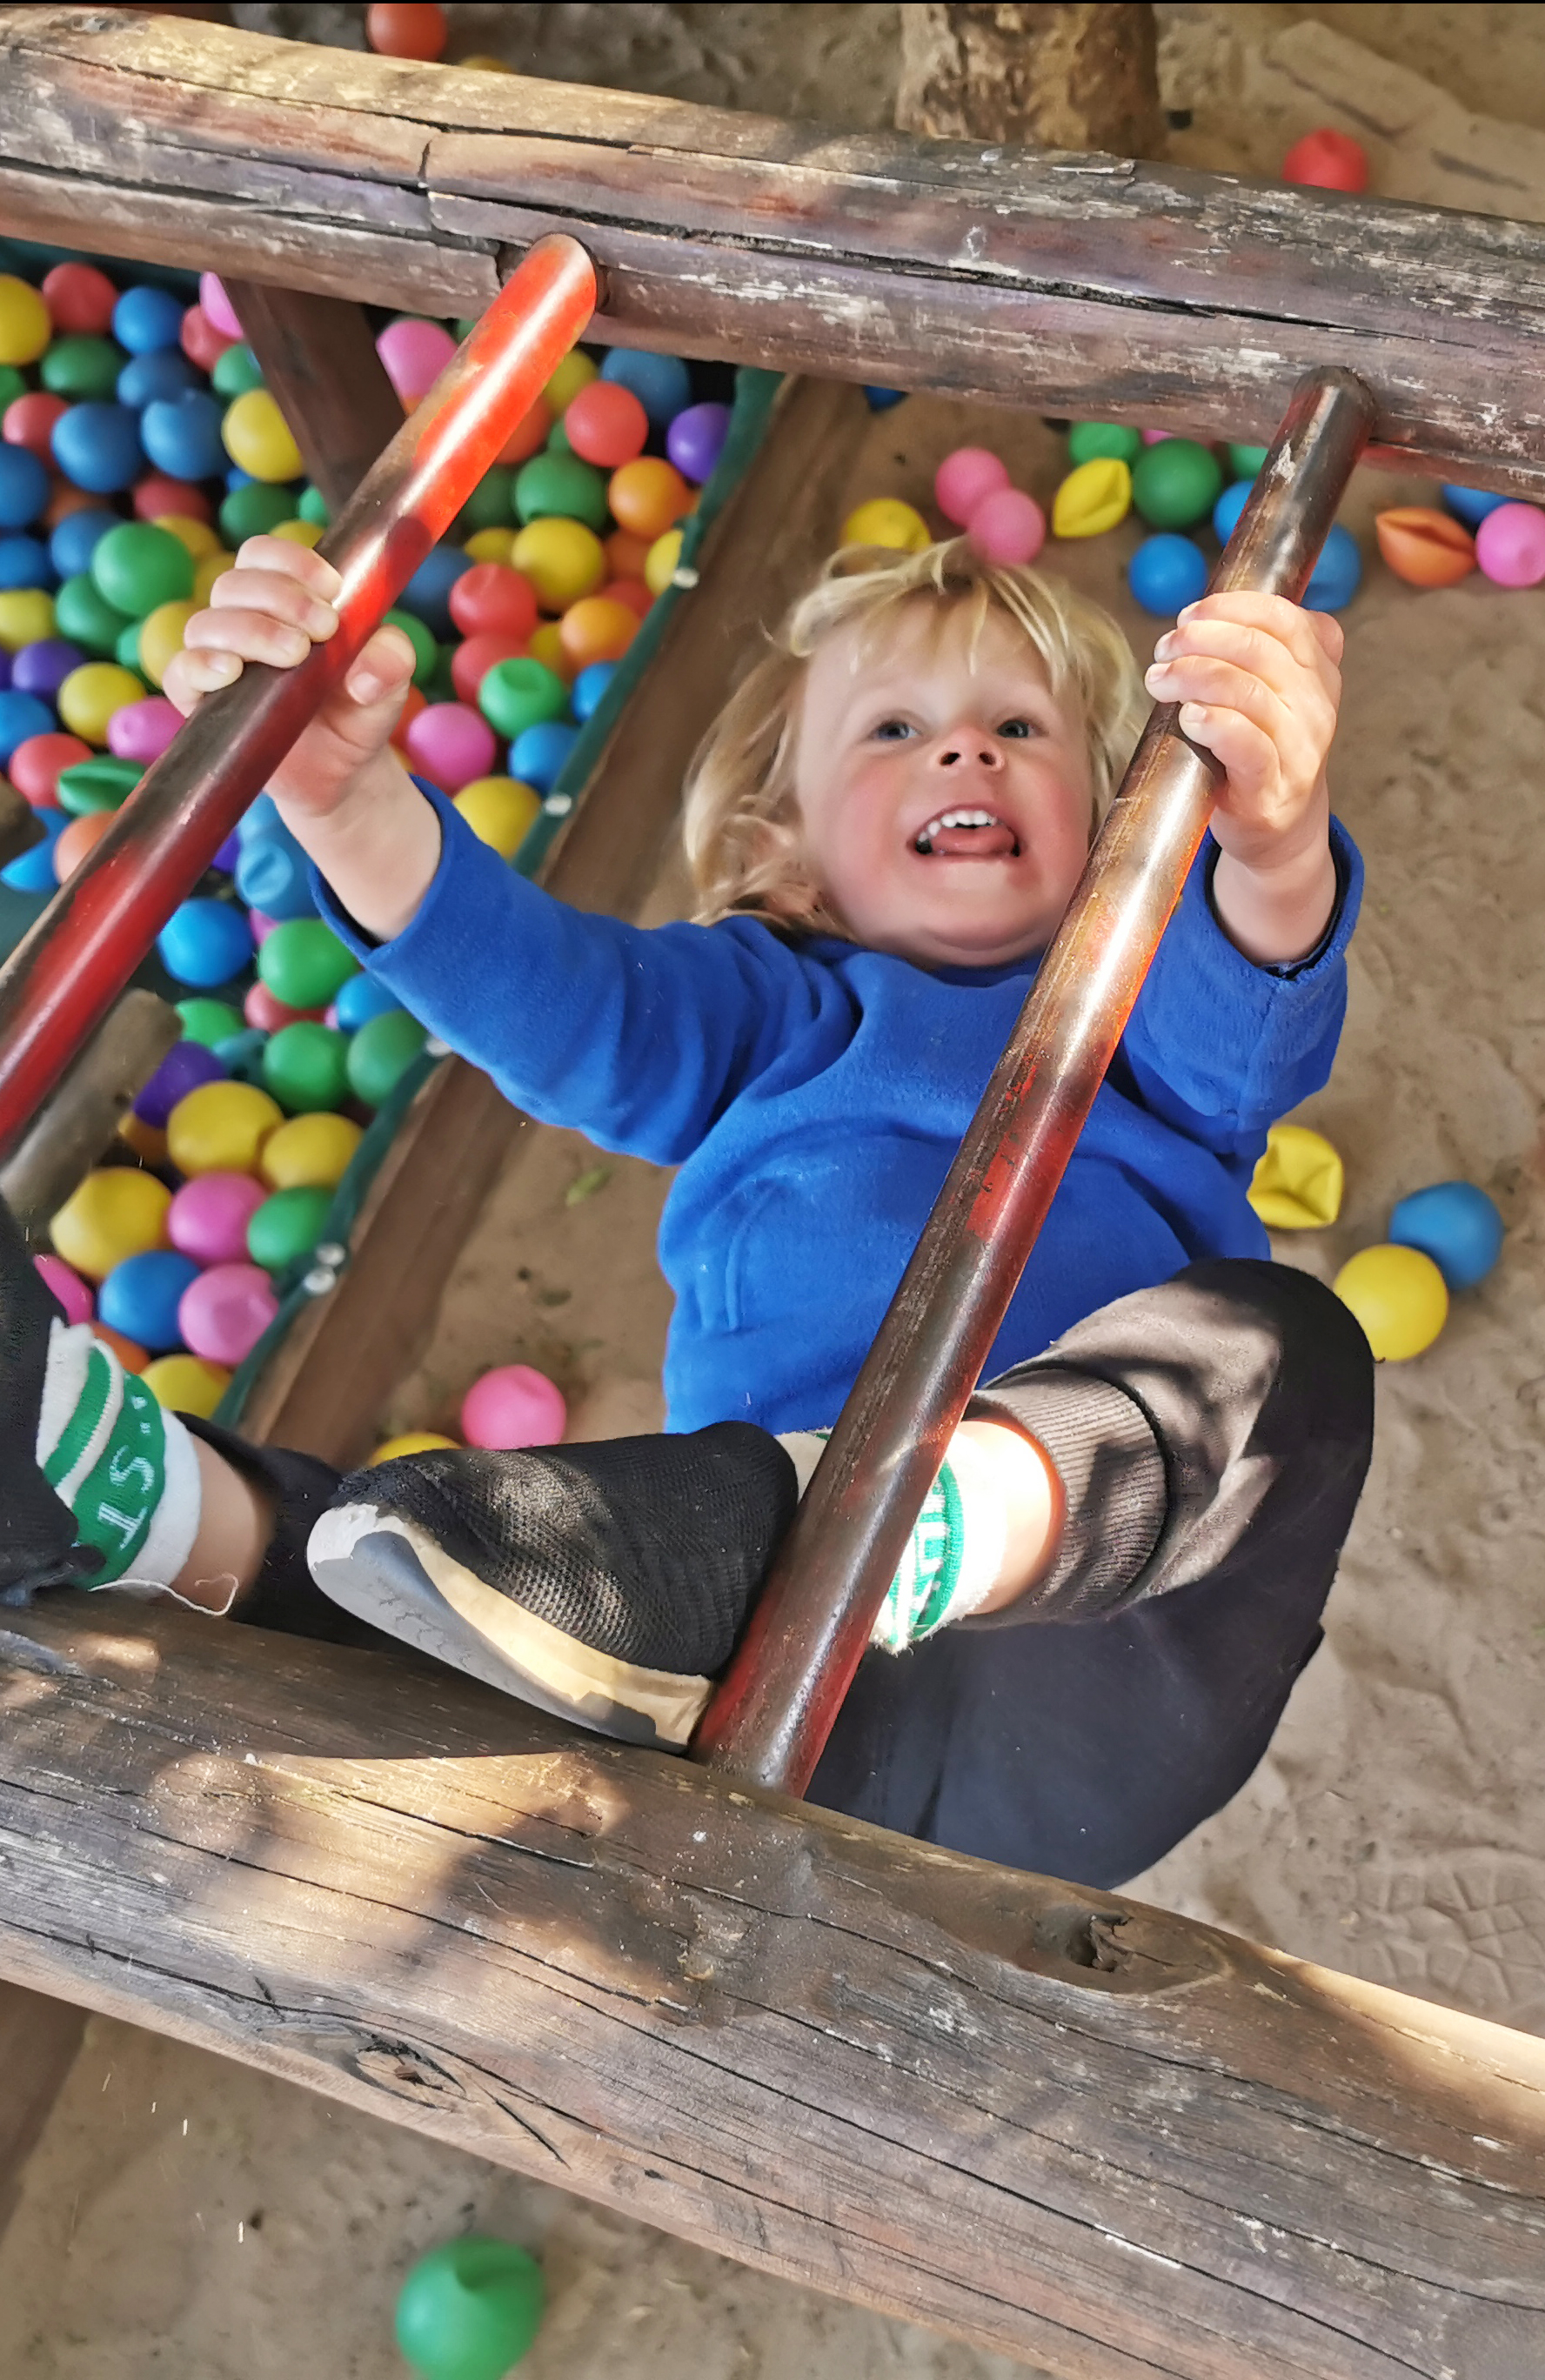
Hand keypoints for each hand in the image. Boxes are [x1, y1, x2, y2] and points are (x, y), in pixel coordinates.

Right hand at [163, 536, 415, 822]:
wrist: (344, 769)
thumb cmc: (360, 709)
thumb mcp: (390, 681)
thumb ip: (390, 660)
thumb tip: (366, 672)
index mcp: (282, 598)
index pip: (264, 555)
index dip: (291, 561)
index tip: (332, 588)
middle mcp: (243, 620)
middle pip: (234, 584)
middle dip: (280, 597)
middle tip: (323, 629)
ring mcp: (218, 659)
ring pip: (206, 624)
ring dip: (249, 630)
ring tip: (294, 655)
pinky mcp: (200, 701)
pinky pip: (181, 673)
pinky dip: (200, 666)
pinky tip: (231, 672)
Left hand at [1143, 591, 1340, 965]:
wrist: (1278, 829)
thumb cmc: (1260, 749)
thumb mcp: (1270, 693)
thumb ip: (1251, 653)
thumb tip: (1197, 617)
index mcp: (1320, 669)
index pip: (1286, 618)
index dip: (1232, 608)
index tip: (1189, 615)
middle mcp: (1318, 705)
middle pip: (1261, 650)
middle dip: (1201, 640)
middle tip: (1164, 648)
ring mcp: (1301, 749)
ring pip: (1249, 692)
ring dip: (1194, 676)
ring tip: (1159, 679)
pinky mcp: (1274, 790)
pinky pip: (1248, 745)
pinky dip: (1214, 723)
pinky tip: (1189, 717)